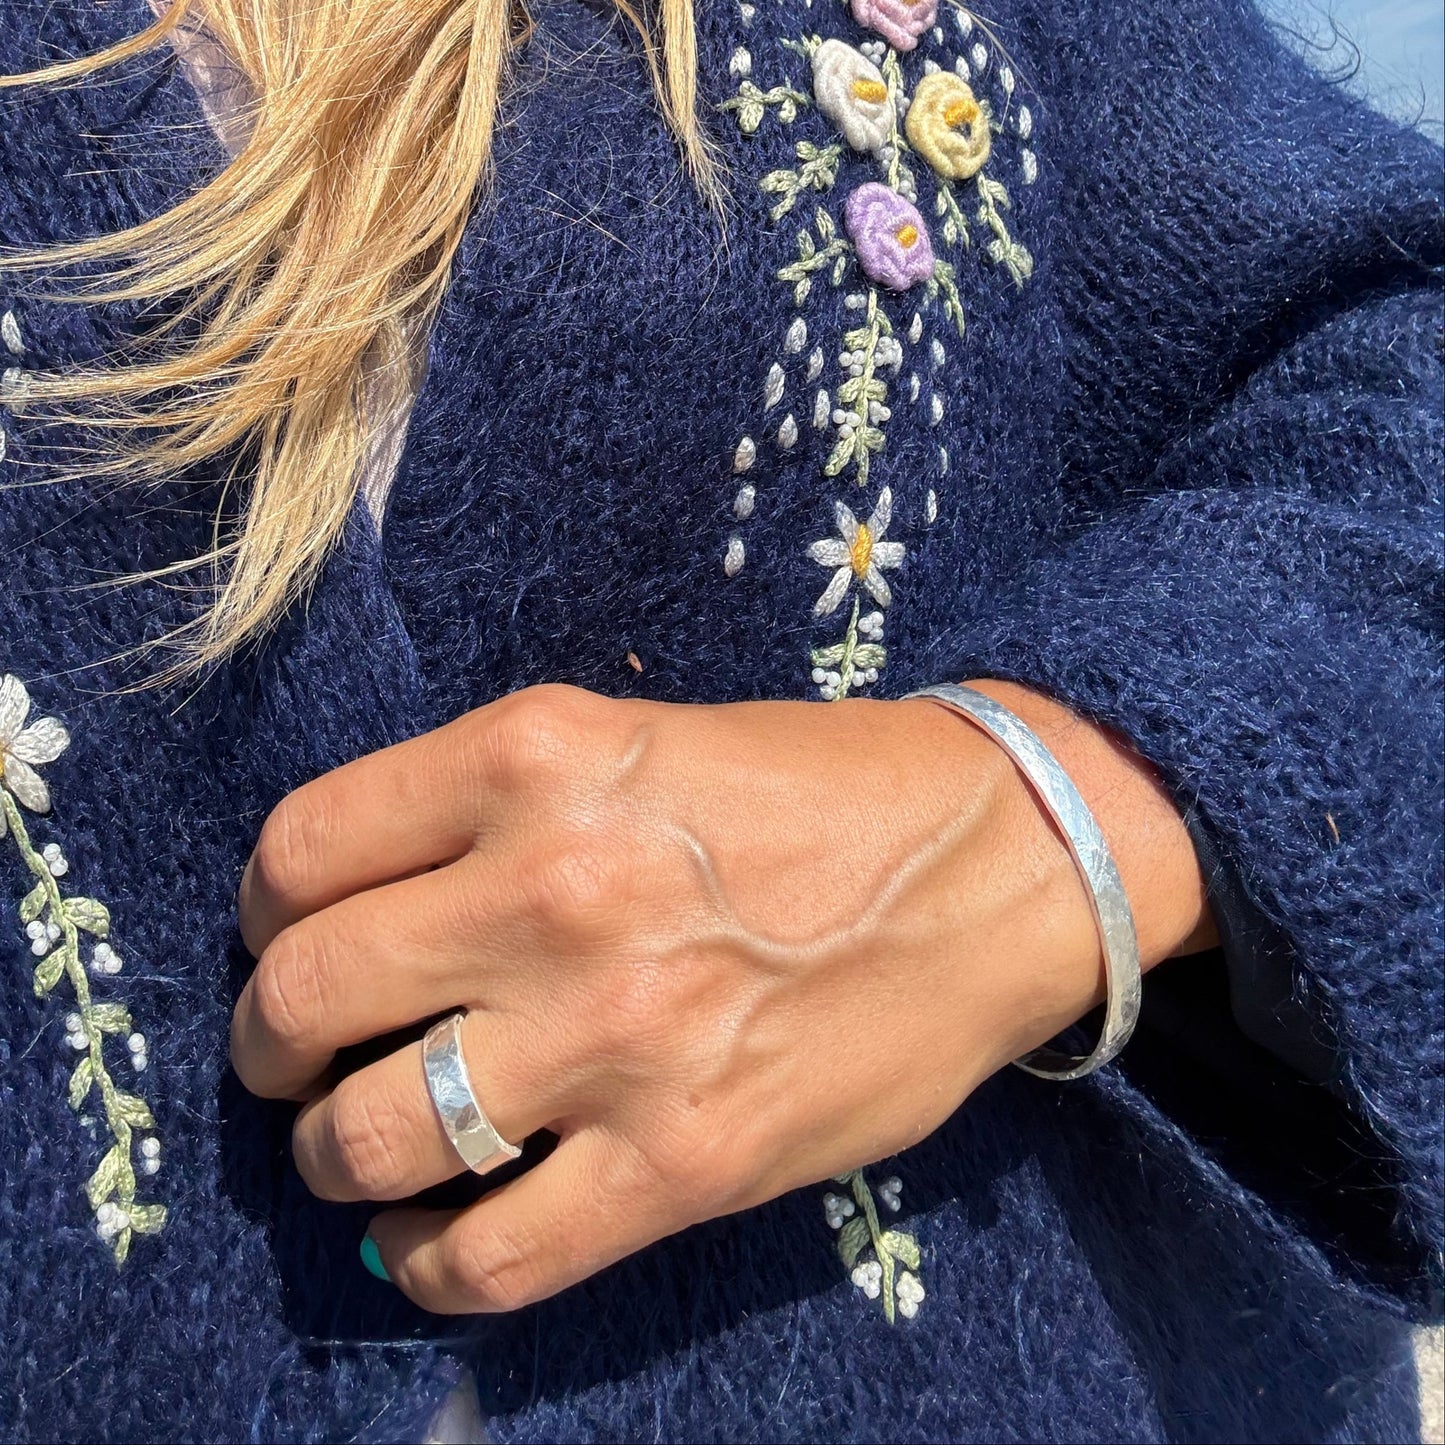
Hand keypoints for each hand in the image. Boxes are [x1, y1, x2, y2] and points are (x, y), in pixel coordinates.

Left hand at [231, 682, 1211, 1312]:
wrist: (996, 863)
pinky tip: (431, 1240)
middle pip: (304, 996)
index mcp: (537, 758)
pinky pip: (486, 1256)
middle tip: (303, 1054)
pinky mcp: (685, 1159)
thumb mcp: (634, 738)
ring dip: (333, 1153)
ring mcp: (619, 1036)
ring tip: (364, 1144)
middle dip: (272, 1041)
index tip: (294, 940)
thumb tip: (356, 910)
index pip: (300, 853)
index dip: (268, 912)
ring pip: (366, 1137)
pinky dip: (425, 1265)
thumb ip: (489, 807)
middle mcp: (556, 889)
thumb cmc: (813, 789)